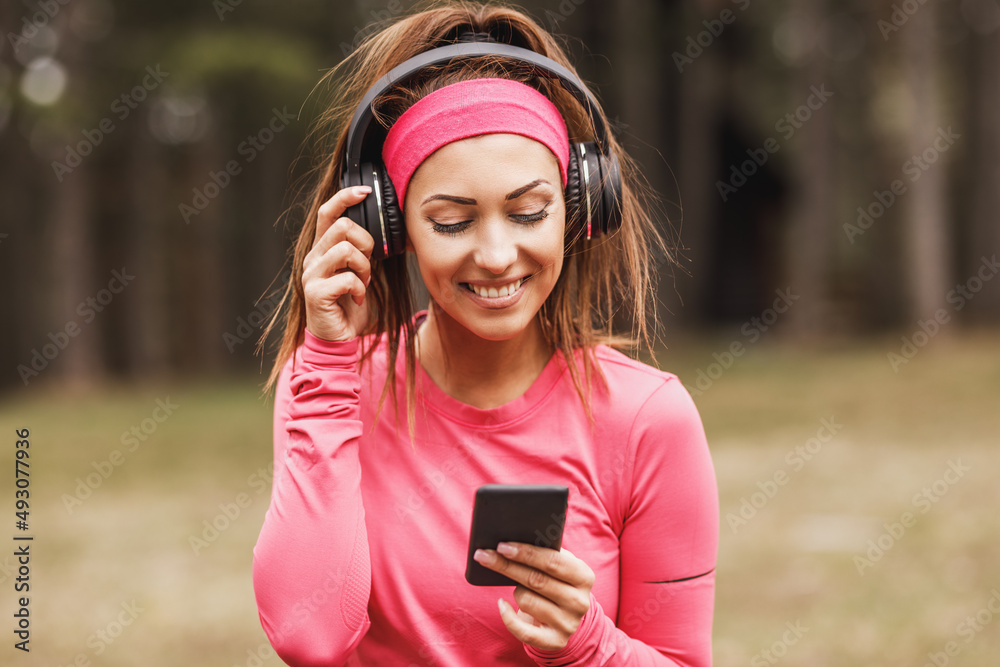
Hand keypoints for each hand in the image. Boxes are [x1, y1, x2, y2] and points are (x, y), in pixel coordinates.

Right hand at [302, 186, 375, 341]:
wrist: (339, 338)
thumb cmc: (349, 305)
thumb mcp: (359, 272)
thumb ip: (361, 251)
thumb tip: (378, 229)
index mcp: (322, 249)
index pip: (328, 212)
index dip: (345, 197)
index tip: (365, 191)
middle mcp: (312, 258)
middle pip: (342, 227)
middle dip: (365, 244)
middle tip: (367, 266)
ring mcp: (311, 275)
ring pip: (345, 250)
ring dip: (364, 268)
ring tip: (362, 284)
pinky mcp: (315, 293)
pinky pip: (347, 278)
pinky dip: (359, 289)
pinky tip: (356, 299)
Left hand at [473, 542, 594, 651]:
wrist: (566, 616)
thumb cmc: (556, 581)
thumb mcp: (559, 564)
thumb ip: (546, 551)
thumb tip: (513, 542)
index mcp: (584, 576)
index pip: (552, 562)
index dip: (526, 553)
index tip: (502, 546)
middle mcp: (580, 601)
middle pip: (535, 580)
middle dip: (506, 566)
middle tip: (484, 555)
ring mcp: (568, 623)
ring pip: (527, 601)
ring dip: (516, 591)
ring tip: (516, 586)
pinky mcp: (555, 641)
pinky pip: (523, 631)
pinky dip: (508, 617)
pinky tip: (501, 604)